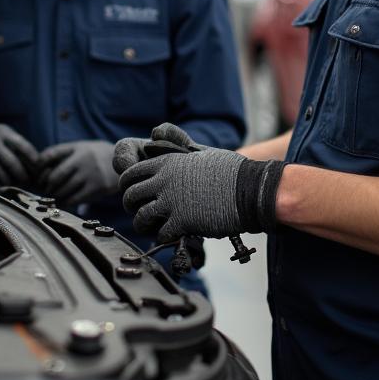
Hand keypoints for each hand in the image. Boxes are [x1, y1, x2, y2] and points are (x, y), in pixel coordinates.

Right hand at [0, 125, 38, 188]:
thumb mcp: (4, 139)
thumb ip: (19, 147)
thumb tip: (39, 165)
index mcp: (2, 132)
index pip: (22, 144)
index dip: (33, 157)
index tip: (39, 167)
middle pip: (12, 163)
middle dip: (23, 175)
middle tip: (28, 181)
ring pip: (3, 175)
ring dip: (12, 183)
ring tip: (17, 185)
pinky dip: (1, 187)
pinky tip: (5, 188)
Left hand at [37, 140, 117, 206]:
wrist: (124, 161)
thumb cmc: (95, 155)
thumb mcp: (80, 147)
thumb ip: (61, 152)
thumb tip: (37, 164)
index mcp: (77, 148)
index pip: (50, 154)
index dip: (39, 166)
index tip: (36, 173)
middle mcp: (83, 160)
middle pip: (56, 175)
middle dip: (47, 185)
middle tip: (44, 188)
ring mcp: (91, 174)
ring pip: (64, 189)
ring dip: (55, 195)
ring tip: (53, 195)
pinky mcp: (98, 187)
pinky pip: (75, 199)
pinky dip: (66, 202)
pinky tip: (64, 201)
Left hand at [116, 123, 284, 239]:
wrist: (250, 189)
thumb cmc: (231, 170)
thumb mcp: (202, 153)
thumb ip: (181, 149)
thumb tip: (170, 142)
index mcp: (168, 163)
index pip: (131, 173)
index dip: (127, 185)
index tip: (132, 194)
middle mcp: (165, 181)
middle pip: (130, 196)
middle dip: (131, 206)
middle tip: (138, 213)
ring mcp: (172, 201)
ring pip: (140, 217)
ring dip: (143, 225)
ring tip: (150, 228)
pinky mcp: (182, 221)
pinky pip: (160, 233)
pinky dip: (163, 237)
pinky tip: (171, 235)